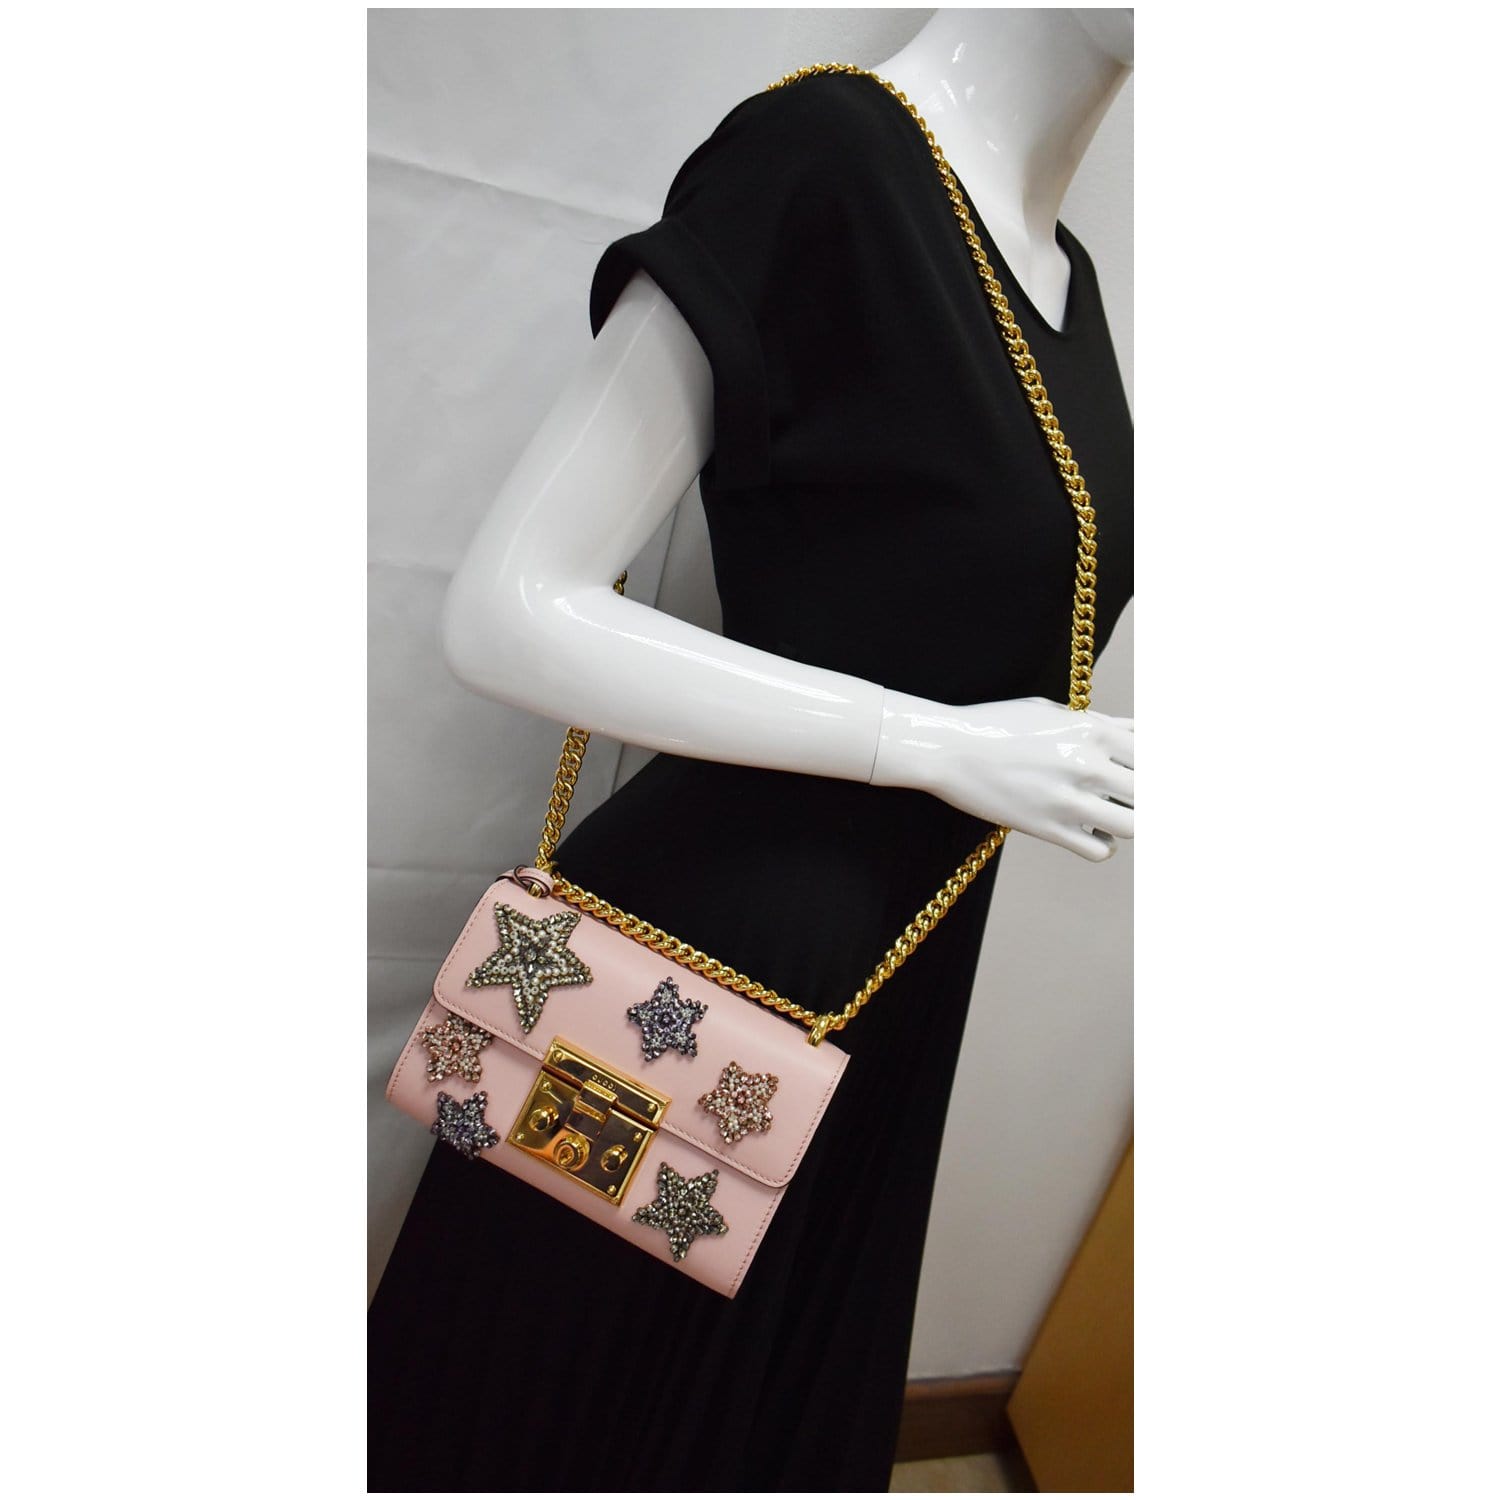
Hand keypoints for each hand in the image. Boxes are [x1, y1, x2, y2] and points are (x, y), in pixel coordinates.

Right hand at [870, 692, 1133, 861]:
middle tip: (1138, 800)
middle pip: (1151, 793)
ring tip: (1117, 816)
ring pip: (1134, 826)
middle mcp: (1086, 763)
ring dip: (1130, 822)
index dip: (1162, 769)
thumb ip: (1100, 724)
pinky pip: (1100, 851)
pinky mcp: (1046, 828)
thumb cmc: (998, 724)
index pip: (1156, 755)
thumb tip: (1138, 733)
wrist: (947, 748)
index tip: (1151, 777)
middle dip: (1150, 798)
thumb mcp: (1053, 712)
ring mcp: (1067, 799)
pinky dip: (1105, 845)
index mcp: (1092, 729)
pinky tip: (1093, 833)